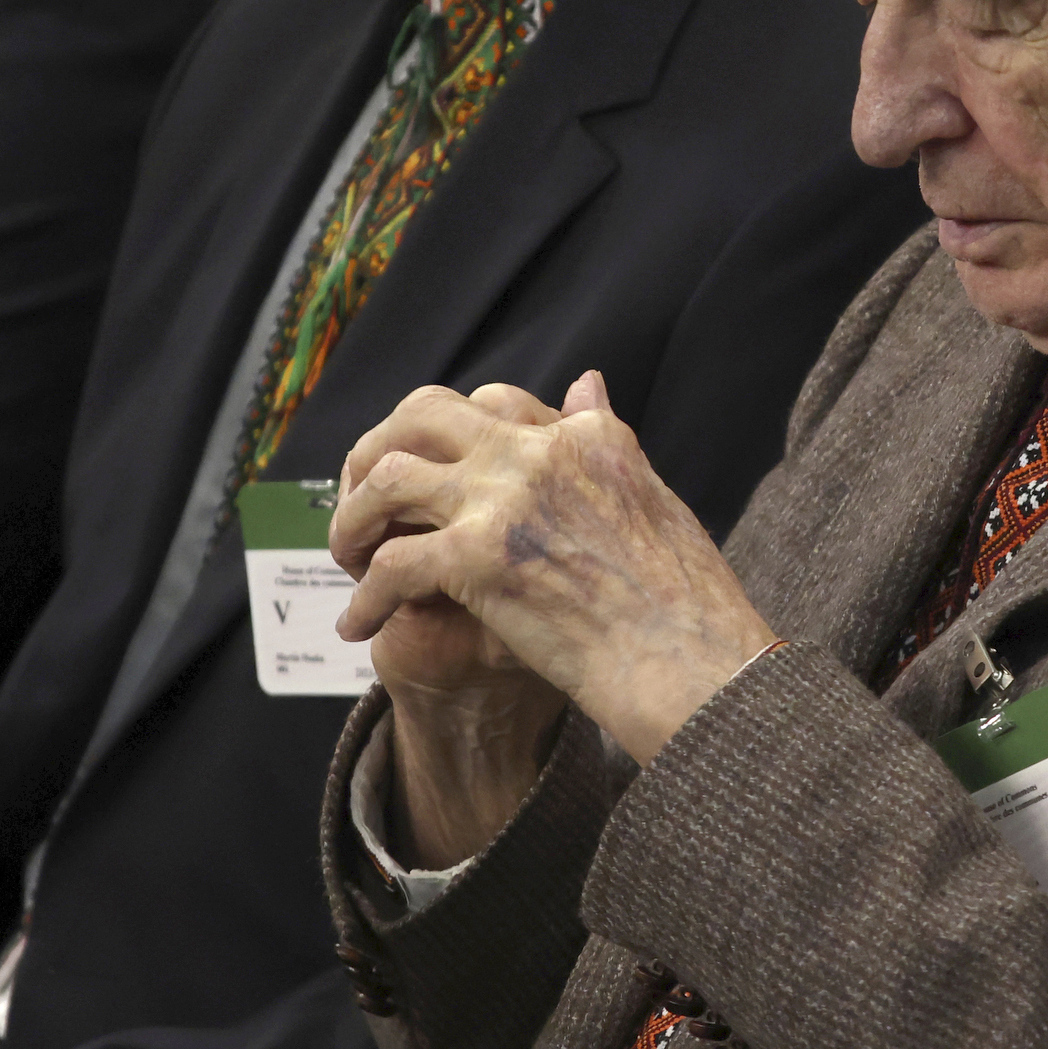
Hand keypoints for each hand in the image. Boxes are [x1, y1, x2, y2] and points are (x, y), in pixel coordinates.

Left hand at [334, 374, 774, 769]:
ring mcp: (504, 500)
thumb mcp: (653, 498)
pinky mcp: (478, 558)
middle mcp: (538, 453)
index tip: (429, 471)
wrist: (699, 666)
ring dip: (354, 519)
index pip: (493, 404)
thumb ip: (606, 438)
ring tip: (348, 561)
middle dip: (377, 450)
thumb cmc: (687, 605)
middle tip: (362, 500)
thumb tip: (586, 382)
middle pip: (422, 414)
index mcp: (585, 438)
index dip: (447, 436)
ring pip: (388, 477)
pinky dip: (364, 598)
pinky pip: (390, 566)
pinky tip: (358, 626)